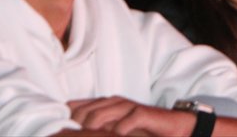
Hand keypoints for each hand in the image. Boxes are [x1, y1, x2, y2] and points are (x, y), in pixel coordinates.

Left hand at [68, 97, 195, 136]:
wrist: (174, 126)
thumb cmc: (142, 129)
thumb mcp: (117, 129)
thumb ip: (99, 128)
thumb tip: (74, 133)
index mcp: (104, 104)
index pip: (75, 107)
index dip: (66, 120)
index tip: (61, 133)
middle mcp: (113, 102)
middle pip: (83, 113)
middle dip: (76, 128)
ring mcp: (127, 106)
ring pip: (99, 116)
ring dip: (92, 131)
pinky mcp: (141, 113)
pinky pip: (124, 123)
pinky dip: (117, 133)